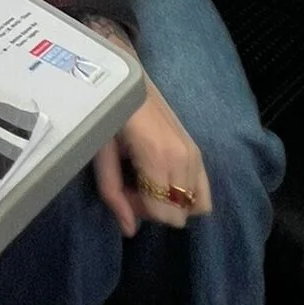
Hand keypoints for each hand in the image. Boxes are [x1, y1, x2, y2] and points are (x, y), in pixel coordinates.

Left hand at [92, 77, 211, 235]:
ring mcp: (194, 153)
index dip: (142, 212)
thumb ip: (113, 191)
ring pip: (197, 205)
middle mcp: (184, 158)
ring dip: (170, 202)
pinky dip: (185, 195)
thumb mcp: (99, 149)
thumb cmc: (107, 109)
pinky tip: (161, 178)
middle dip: (155, 209)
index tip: (123, 192)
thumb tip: (129, 230)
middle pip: (181, 213)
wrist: (127, 74)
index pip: (166, 213)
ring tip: (145, 181)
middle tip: (131, 185)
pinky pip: (204, 190)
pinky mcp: (197, 148)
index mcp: (158, 158)